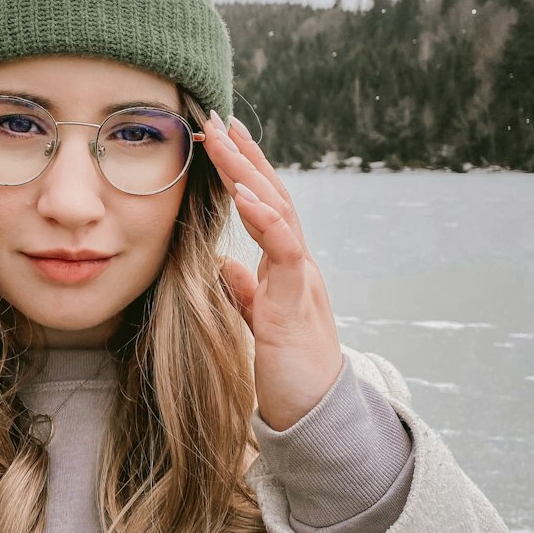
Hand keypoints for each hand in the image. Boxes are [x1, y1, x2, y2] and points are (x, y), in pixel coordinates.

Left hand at [201, 111, 343, 430]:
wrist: (315, 415)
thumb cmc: (289, 371)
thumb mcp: (258, 322)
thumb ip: (245, 292)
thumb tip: (225, 265)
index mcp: (284, 266)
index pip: (264, 205)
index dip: (244, 169)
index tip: (221, 136)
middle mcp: (297, 264)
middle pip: (272, 195)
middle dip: (245, 155)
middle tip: (218, 117)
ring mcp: (300, 279)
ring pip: (279, 212)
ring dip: (250, 173)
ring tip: (225, 140)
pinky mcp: (296, 301)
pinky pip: (285, 250)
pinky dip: (267, 218)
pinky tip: (247, 193)